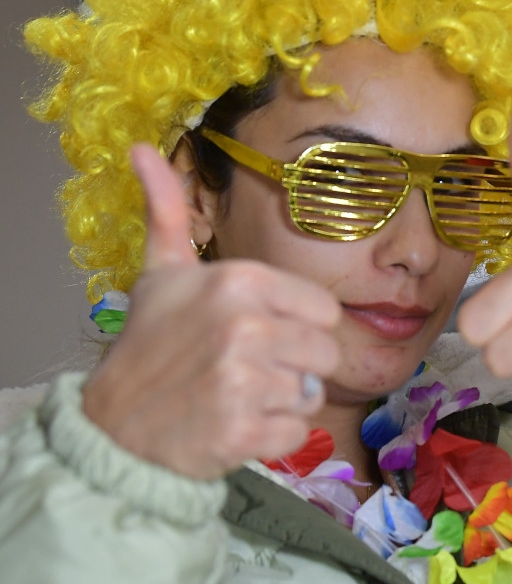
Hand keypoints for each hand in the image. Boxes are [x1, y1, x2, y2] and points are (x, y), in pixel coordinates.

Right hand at [80, 144, 341, 480]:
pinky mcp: (244, 431)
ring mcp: (244, 381)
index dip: (298, 326)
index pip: (324, 311)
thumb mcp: (161, 273)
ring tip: (237, 395)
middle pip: (326, 353)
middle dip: (294, 366)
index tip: (260, 333)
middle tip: (245, 368)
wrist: (114, 427)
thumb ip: (168, 212)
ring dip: (281, 401)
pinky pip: (297, 432)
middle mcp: (246, 327)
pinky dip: (271, 435)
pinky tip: (234, 424)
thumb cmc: (149, 346)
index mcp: (239, 282)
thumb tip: (143, 147)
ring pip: (311, 392)